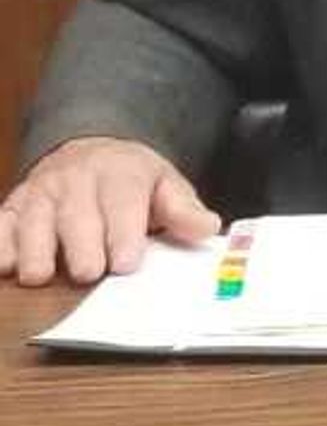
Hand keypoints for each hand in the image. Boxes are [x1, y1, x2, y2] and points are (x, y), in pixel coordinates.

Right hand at [2, 137, 218, 286]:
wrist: (92, 150)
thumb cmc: (133, 180)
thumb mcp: (166, 186)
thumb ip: (183, 210)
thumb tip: (207, 227)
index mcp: (119, 173)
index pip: (122, 203)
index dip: (123, 233)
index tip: (126, 263)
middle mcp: (75, 179)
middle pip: (76, 214)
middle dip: (80, 244)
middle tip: (87, 274)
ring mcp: (41, 191)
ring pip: (33, 218)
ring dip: (33, 247)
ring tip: (37, 276)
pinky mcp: (15, 205)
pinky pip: (2, 221)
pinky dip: (0, 241)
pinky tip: (2, 264)